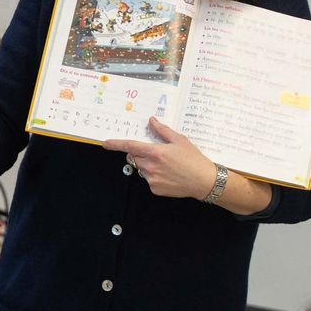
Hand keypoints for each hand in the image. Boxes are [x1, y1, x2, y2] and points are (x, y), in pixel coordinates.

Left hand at [102, 117, 216, 199]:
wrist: (204, 181)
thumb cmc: (194, 160)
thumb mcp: (180, 140)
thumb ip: (162, 131)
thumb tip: (152, 121)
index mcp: (156, 152)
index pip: (130, 146)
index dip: (116, 144)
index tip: (106, 143)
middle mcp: (151, 166)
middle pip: (135, 157)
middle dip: (141, 153)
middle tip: (157, 153)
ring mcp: (151, 179)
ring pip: (141, 168)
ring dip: (148, 165)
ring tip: (167, 165)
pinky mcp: (154, 189)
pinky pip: (148, 179)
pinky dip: (154, 175)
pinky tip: (168, 174)